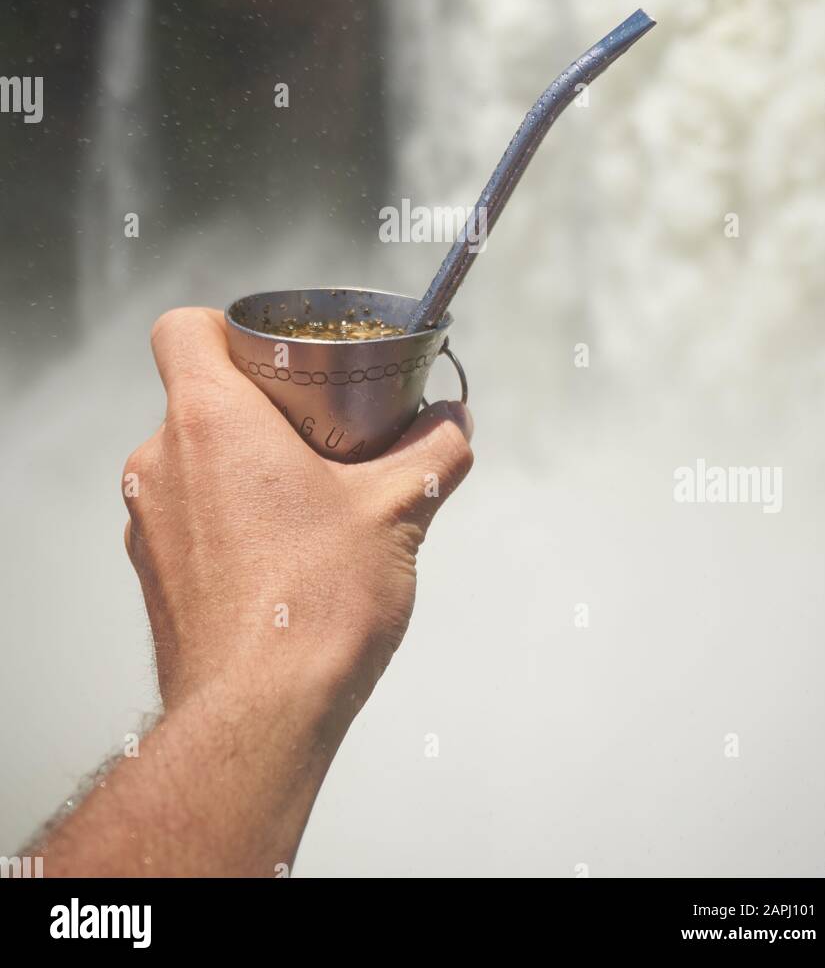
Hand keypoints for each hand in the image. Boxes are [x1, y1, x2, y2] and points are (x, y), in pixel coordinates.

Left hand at [123, 308, 473, 715]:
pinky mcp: (154, 574)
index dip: (225, 329)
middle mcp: (162, 462)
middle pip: (196, 396)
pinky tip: (284, 558)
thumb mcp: (398, 512)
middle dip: (259, 409)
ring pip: (192, 460)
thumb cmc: (316, 606)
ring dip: (244, 468)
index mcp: (210, 420)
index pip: (182, 329)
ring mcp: (150, 522)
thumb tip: (454, 426)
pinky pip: (188, 517)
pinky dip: (228, 520)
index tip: (277, 359)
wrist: (259, 717)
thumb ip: (433, 454)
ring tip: (310, 505)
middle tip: (320, 435)